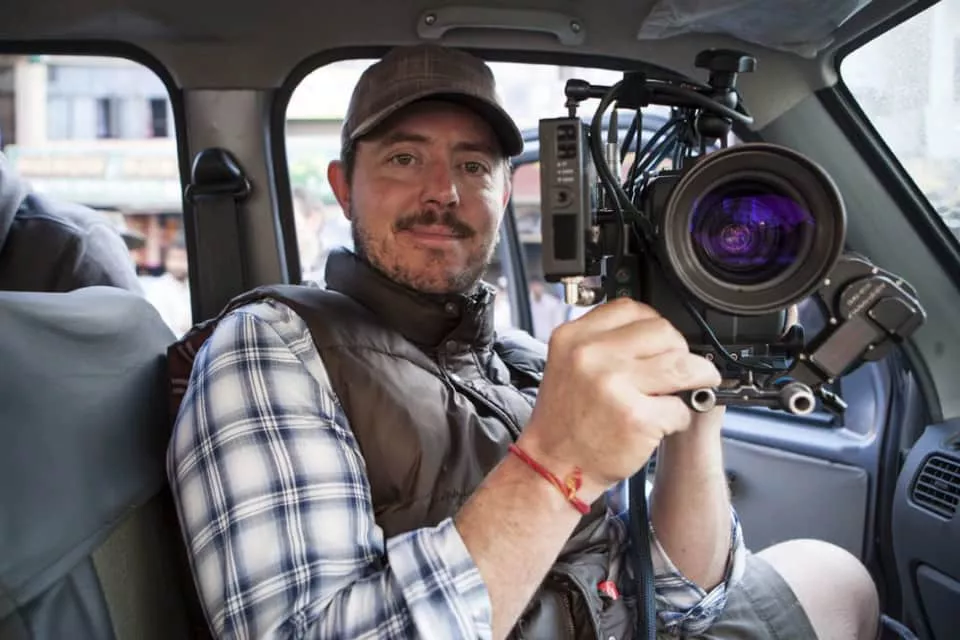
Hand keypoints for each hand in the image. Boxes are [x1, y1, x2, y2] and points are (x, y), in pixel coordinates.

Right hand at [518, 298, 721, 500]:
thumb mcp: (567, 365)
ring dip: (696, 379)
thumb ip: (602, 343)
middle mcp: (591, 356)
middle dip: (679, 352)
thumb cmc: (564, 422)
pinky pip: (680, 407)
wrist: (551, 467)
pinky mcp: (636, 417)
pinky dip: (680, 417)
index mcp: (573, 338)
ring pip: (683, 366)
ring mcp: (614, 385)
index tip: (661, 342)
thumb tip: (653, 333)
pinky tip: (663, 422)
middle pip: (663, 333)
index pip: (632, 309)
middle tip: (678, 370)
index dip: (654, 325)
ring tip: (689, 389)